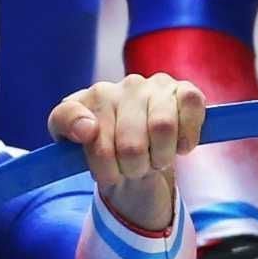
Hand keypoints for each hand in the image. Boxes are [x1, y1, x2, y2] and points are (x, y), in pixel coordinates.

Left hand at [50, 72, 205, 234]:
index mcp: (94, 97)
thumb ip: (67, 126)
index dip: (96, 156)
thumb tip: (86, 129)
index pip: (81, 120)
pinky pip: (190, 106)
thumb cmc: (109, 146)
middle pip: (129, 144)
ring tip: (155, 160)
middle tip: (133, 171)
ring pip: (162, 127)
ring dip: (160, 158)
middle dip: (132, 169)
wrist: (143, 151)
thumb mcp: (75, 142)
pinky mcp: (185, 90)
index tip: (104, 172)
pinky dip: (186, 137)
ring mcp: (157, 85)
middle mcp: (125, 86)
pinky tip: (179, 147)